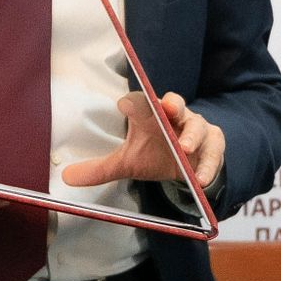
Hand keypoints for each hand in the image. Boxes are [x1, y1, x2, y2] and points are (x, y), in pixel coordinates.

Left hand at [58, 92, 224, 193]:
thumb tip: (66, 177)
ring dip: (192, 136)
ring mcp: (196, 128)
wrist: (187, 167)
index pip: (141, 102)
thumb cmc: (156, 154)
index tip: (125, 105)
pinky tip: (199, 179)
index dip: (134, 102)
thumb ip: (100, 168)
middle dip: (172, 104)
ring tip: (185, 149)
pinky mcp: (214, 144)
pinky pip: (214, 151)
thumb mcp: (128, 162)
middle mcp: (174, 116)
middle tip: (167, 107)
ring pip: (197, 126)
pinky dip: (208, 164)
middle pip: (174, 103)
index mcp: (150, 114)